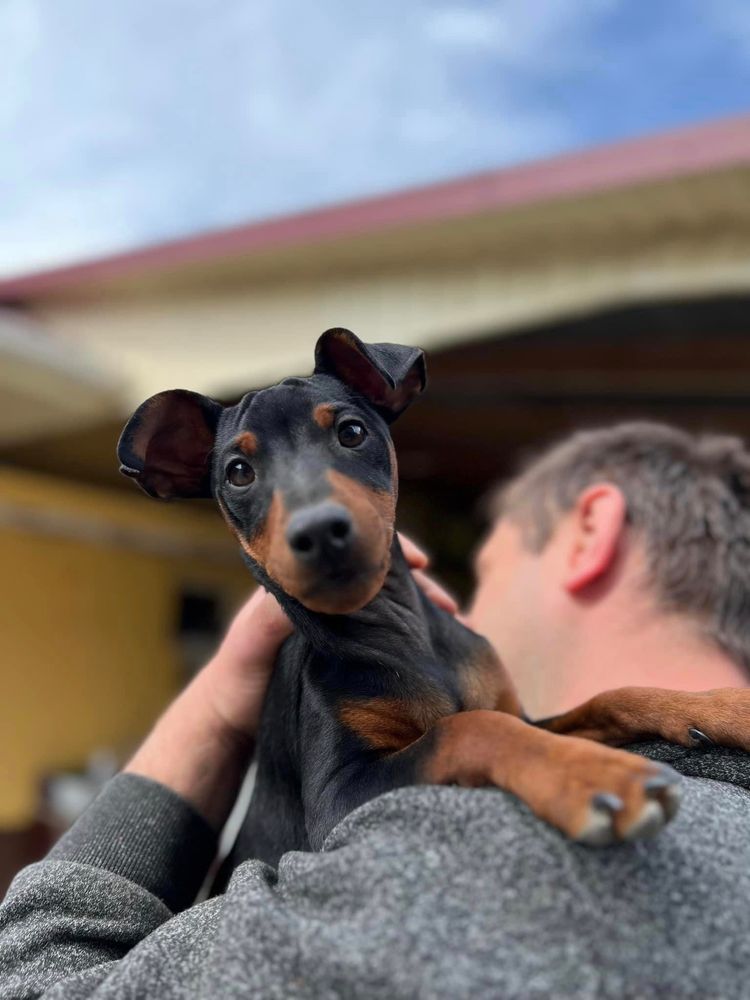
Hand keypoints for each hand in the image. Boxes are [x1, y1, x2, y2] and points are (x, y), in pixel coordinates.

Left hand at [204, 532, 457, 739]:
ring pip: (394, 610)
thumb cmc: (236, 679)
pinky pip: (391, 638)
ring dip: (427, 616)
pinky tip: (445, 649)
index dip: (392, 551)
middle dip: (423, 589)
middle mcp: (326, 599)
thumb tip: (308, 587)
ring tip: (462, 630)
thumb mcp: (249, 643)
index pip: (354, 553)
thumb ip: (271, 616)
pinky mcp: (351, 655)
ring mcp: (341, 627)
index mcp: (304, 583)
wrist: (228, 724)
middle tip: (452, 609)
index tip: (422, 563)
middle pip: (385, 581)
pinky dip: (418, 640)